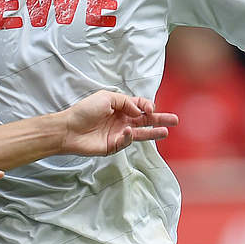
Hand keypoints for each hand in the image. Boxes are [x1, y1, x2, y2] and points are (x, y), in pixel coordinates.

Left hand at [57, 91, 179, 155]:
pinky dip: (129, 136)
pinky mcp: (113, 146)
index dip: (147, 106)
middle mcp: (121, 120)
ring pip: (141, 133)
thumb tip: (140, 111)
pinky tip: (128, 131)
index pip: (139, 106)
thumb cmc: (84, 111)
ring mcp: (118, 134)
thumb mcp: (107, 97)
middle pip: (145, 120)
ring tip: (167, 131)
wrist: (68, 128)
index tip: (149, 107)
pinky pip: (126, 141)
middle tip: (175, 120)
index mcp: (120, 107)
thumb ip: (126, 102)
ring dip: (154, 132)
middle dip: (160, 119)